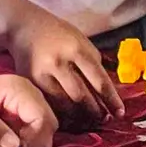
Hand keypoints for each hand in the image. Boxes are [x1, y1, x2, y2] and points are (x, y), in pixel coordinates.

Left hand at [0, 67, 57, 146]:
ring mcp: (24, 109)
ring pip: (43, 135)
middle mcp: (26, 97)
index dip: (33, 140)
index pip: (42, 118)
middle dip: (34, 146)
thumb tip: (15, 145)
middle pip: (48, 127)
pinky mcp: (19, 122)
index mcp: (16, 89)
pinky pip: (32, 139)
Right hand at [6, 7, 122, 120]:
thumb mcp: (82, 42)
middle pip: (81, 95)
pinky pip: (49, 103)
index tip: (120, 113)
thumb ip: (93, 64)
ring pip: (64, 103)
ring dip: (80, 116)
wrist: (26, 26)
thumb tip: (107, 92)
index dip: (111, 99)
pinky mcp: (29, 82)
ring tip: (90, 120)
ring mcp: (42, 73)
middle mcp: (59, 62)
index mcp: (77, 49)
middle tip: (104, 120)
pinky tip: (71, 116)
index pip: (99, 80)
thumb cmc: (60, 35)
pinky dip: (62, 112)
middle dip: (96, 111)